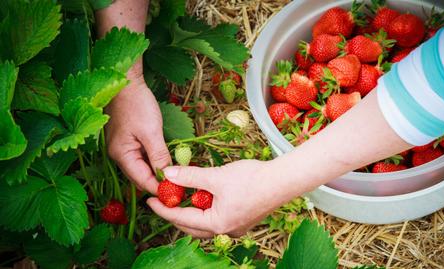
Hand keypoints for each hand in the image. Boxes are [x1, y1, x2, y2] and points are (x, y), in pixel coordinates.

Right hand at [105, 76, 170, 193]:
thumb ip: (159, 156)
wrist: (126, 81)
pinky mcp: (129, 141)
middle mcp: (119, 155)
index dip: (160, 189)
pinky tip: (167, 162)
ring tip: (177, 178)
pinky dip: (155, 162)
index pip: (142, 181)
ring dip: (158, 173)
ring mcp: (123, 148)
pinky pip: (143, 158)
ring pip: (143, 168)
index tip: (178, 194)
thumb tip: (167, 176)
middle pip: (141, 177)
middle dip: (159, 183)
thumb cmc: (136, 104)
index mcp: (122, 155)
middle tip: (180, 188)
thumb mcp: (151, 131)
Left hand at [146, 160, 300, 237]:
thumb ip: (190, 176)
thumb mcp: (216, 176)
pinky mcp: (242, 219)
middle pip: (192, 225)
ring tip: (182, 196)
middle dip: (176, 213)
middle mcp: (225, 230)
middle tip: (163, 200)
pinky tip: (204, 196)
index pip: (181, 218)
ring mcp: (235, 226)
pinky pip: (217, 217)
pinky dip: (206, 208)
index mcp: (217, 224)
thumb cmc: (252, 179)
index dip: (163, 208)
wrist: (283, 180)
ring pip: (205, 222)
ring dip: (192, 210)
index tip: (150, 200)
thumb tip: (167, 174)